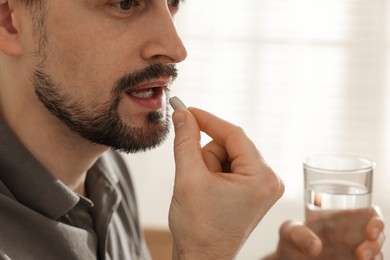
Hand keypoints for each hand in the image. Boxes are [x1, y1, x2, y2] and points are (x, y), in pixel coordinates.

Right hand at [168, 107, 283, 259]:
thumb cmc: (198, 228)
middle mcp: (269, 180)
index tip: (186, 110)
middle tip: (193, 175)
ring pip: (227, 154)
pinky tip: (207, 191)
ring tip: (201, 189)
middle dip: (206, 155)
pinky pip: (229, 166)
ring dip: (208, 165)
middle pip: (230, 144)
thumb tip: (182, 113)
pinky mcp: (252, 190)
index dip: (207, 119)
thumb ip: (186, 140)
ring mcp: (261, 186)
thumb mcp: (189, 178)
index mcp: (262, 177)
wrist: (201, 259)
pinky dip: (212, 172)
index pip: (234, 134)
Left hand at [264, 206, 384, 259]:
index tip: (371, 231)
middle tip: (362, 254)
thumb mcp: (289, 231)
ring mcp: (354, 253)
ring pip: (377, 254)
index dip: (376, 221)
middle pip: (378, 236)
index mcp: (342, 220)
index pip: (371, 215)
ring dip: (375, 256)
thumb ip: (298, 233)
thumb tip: (315, 247)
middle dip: (376, 244)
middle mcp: (353, 236)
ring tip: (360, 259)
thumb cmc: (291, 241)